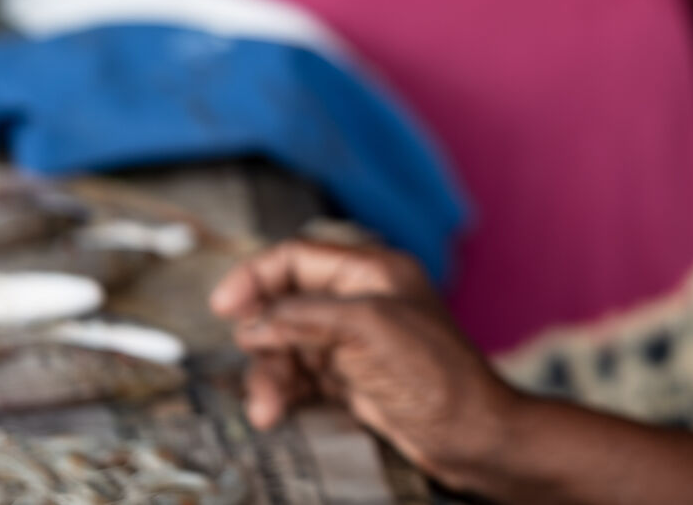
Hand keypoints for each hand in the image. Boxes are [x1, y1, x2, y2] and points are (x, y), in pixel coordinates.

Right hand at [209, 240, 518, 484]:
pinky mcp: (348, 379)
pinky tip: (275, 412)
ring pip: (287, 347)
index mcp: (371, 272)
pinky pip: (298, 377)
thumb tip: (253, 320)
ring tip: (267, 407)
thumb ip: (305, 317)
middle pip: (285, 305)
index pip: (298, 257)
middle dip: (263, 337)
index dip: (257, 276)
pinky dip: (282, 392)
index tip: (223, 304)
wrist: (468, 435)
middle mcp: (359, 302)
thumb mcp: (368, 329)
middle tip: (253, 361)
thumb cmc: (438, 374)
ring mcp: (352, 343)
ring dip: (269, 375)